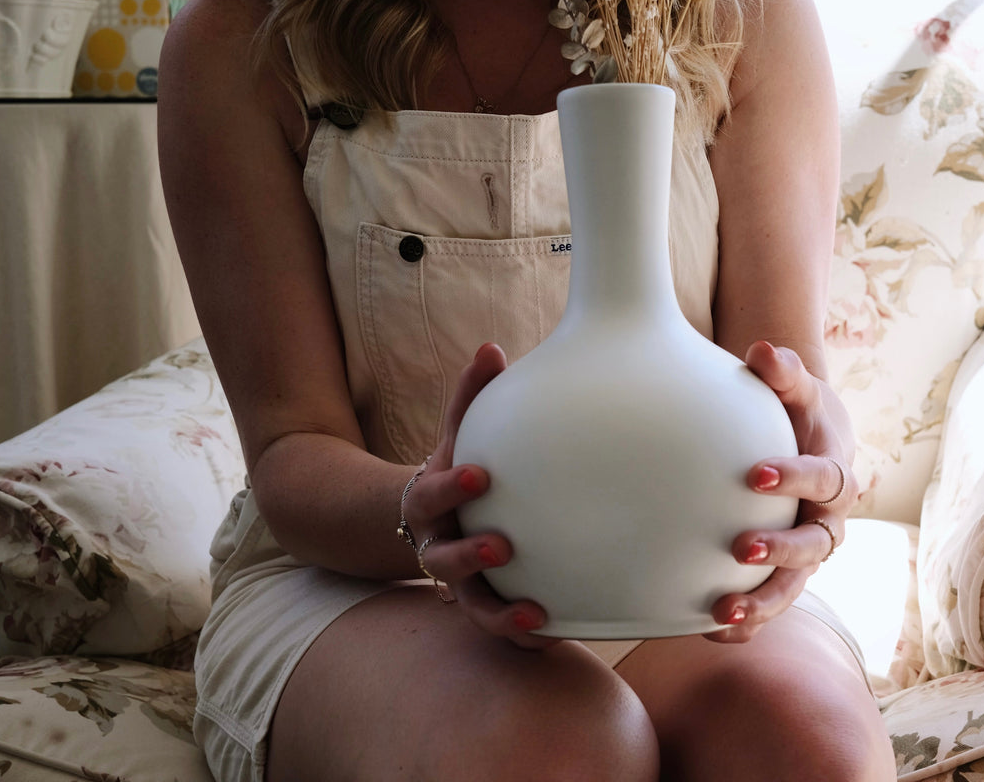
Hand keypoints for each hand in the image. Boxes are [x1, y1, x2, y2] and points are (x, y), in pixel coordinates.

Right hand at [401, 343, 556, 649]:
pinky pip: (500, 627)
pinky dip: (523, 636)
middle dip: (469, 557)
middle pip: (442, 560)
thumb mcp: (459, 433)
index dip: (451, 488)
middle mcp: (438, 547)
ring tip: (534, 614)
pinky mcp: (484, 605)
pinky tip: (554, 633)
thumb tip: (492, 347)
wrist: (431, 520)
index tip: (480, 475)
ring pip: (472, 607)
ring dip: (499, 614)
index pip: (431, 496)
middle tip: (502, 548)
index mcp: (429, 504)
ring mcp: (459, 583)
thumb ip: (471, 395)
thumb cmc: (460, 468)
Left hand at [705, 340, 857, 643]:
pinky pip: (769, 604)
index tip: (756, 474)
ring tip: (723, 611)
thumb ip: (782, 370)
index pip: (826, 479)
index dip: (797, 478)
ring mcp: (806, 551)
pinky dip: (747, 624)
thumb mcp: (795, 386)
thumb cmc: (796, 408)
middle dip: (782, 551)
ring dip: (763, 602)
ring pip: (795, 586)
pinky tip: (708, 629)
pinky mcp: (782, 572)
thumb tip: (763, 350)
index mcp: (835, 471)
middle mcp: (827, 519)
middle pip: (817, 544)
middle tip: (742, 548)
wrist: (807, 436)